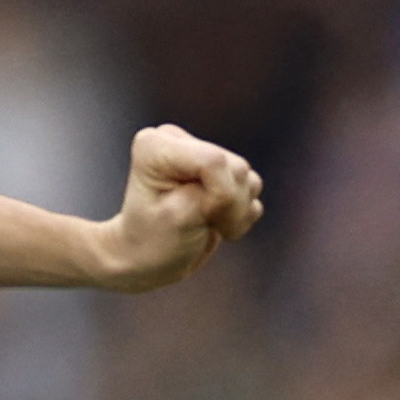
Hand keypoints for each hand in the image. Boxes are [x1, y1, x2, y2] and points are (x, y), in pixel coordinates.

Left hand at [94, 123, 264, 291]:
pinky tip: (217, 222)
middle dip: (229, 206)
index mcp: (157, 145)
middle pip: (236, 168)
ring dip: (236, 212)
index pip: (214, 161)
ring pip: (249, 179)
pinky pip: (253, 188)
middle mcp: (178, 141)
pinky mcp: (220, 171)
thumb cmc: (152, 240)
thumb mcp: (178, 219)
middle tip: (202, 224)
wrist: (147, 259)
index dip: (218, 197)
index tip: (196, 218)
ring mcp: (201, 153)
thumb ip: (215, 194)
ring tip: (207, 224)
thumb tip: (246, 178)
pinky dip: (241, 214)